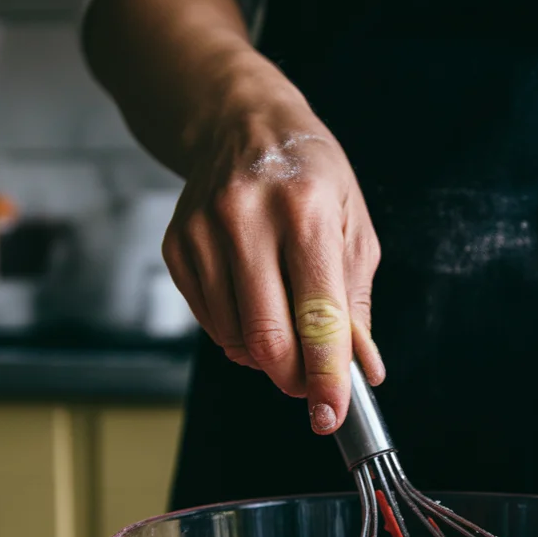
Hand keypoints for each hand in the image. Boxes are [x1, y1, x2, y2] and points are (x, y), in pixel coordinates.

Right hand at [162, 64, 383, 432]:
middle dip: (294, 379)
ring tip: (287, 332)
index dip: (326, 375)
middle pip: (269, 338)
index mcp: (306, 211)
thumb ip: (356, 304)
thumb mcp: (353, 228)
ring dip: (266, 358)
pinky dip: (238, 335)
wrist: (243, 123)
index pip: (318, 315)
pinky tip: (256, 307)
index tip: (330, 412)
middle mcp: (249, 219)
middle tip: (310, 386)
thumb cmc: (310, 176)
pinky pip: (209, 322)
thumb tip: (361, 368)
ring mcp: (204, 232)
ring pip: (235, 338)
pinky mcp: (177, 246)